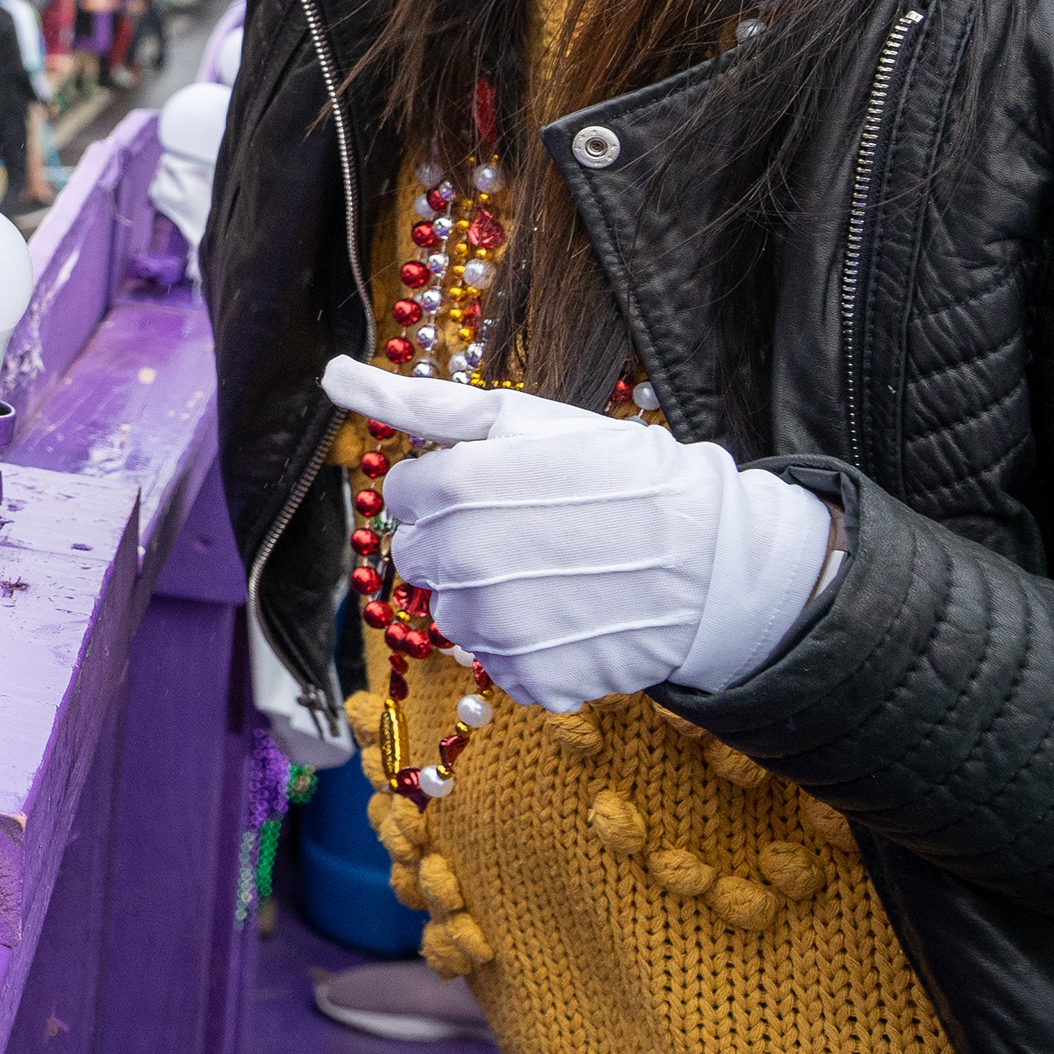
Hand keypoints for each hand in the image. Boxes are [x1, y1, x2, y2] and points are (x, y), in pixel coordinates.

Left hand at [320, 358, 835, 710]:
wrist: (720, 558)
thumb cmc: (622, 475)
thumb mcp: (525, 419)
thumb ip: (421, 404)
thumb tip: (333, 375)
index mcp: (457, 489)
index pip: (402, 495)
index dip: (448, 487)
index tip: (499, 485)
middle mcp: (466, 562)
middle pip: (418, 556)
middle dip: (459, 541)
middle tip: (528, 528)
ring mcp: (498, 628)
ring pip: (452, 614)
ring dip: (489, 596)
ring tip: (555, 571)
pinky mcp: (531, 678)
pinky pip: (499, 663)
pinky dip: (530, 645)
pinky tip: (574, 614)